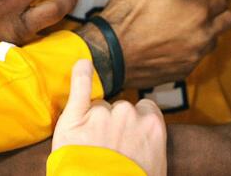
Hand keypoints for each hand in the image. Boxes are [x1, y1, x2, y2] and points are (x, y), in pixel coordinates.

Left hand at [52, 60, 166, 175]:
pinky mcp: (75, 118)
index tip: (129, 139)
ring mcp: (101, 115)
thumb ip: (153, 148)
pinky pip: (79, 87)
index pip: (145, 110)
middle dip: (113, 126)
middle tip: (106, 153)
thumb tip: (148, 148)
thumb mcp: (155, 169)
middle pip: (120, 109)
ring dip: (93, 124)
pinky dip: (80, 74)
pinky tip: (82, 64)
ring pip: (97, 108)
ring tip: (90, 152)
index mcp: (152, 126)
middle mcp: (128, 114)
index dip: (134, 124)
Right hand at [99, 0, 230, 89]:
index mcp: (199, 13)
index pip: (222, 2)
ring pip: (212, 42)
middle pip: (228, 23)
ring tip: (186, 25)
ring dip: (206, 32)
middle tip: (204, 8)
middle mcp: (202, 37)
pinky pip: (195, 58)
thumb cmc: (130, 13)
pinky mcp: (181, 72)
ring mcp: (193, 58)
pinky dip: (190, 49)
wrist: (110, 53)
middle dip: (220, 13)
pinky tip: (173, 43)